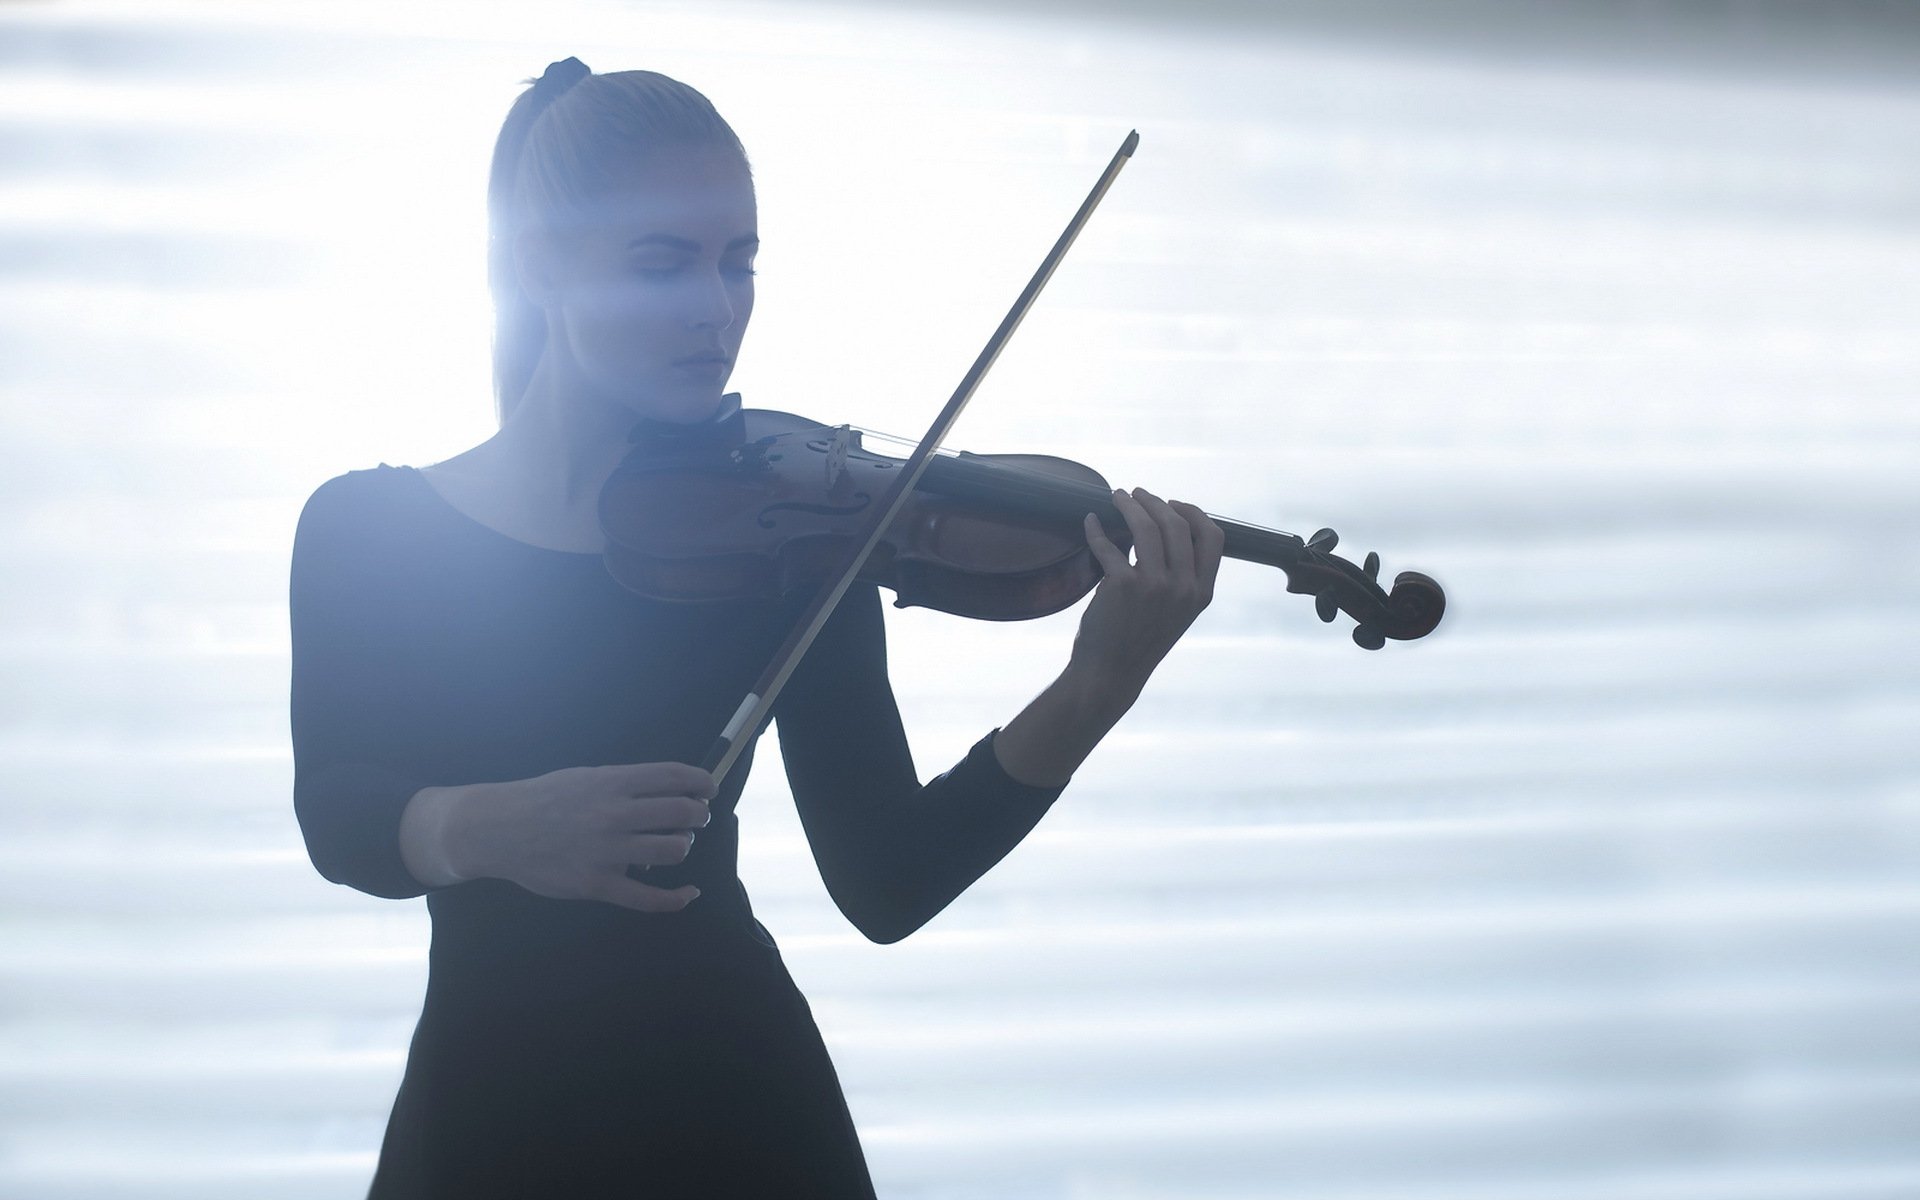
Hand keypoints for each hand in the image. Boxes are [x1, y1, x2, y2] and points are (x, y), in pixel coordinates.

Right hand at [452, 762, 715, 911]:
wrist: (498, 829)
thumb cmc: (543, 799)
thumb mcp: (585, 777)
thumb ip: (624, 784)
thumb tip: (668, 789)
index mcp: (612, 782)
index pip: (673, 776)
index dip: (701, 781)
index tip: (709, 788)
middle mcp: (614, 814)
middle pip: (681, 813)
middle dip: (698, 815)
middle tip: (696, 818)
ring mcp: (607, 851)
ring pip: (673, 850)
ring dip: (683, 846)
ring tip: (676, 844)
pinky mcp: (598, 884)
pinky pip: (648, 898)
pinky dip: (676, 898)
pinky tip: (689, 893)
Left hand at [1074, 487, 1223, 699]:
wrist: (1111, 673)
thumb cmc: (1139, 639)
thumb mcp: (1176, 611)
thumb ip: (1181, 578)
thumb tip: (1167, 530)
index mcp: (1202, 592)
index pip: (1213, 537)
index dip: (1193, 513)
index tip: (1172, 504)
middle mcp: (1184, 587)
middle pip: (1176, 524)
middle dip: (1154, 501)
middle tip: (1135, 494)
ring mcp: (1154, 586)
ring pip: (1146, 526)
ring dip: (1129, 504)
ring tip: (1116, 496)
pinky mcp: (1122, 585)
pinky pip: (1109, 545)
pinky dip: (1096, 529)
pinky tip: (1089, 522)